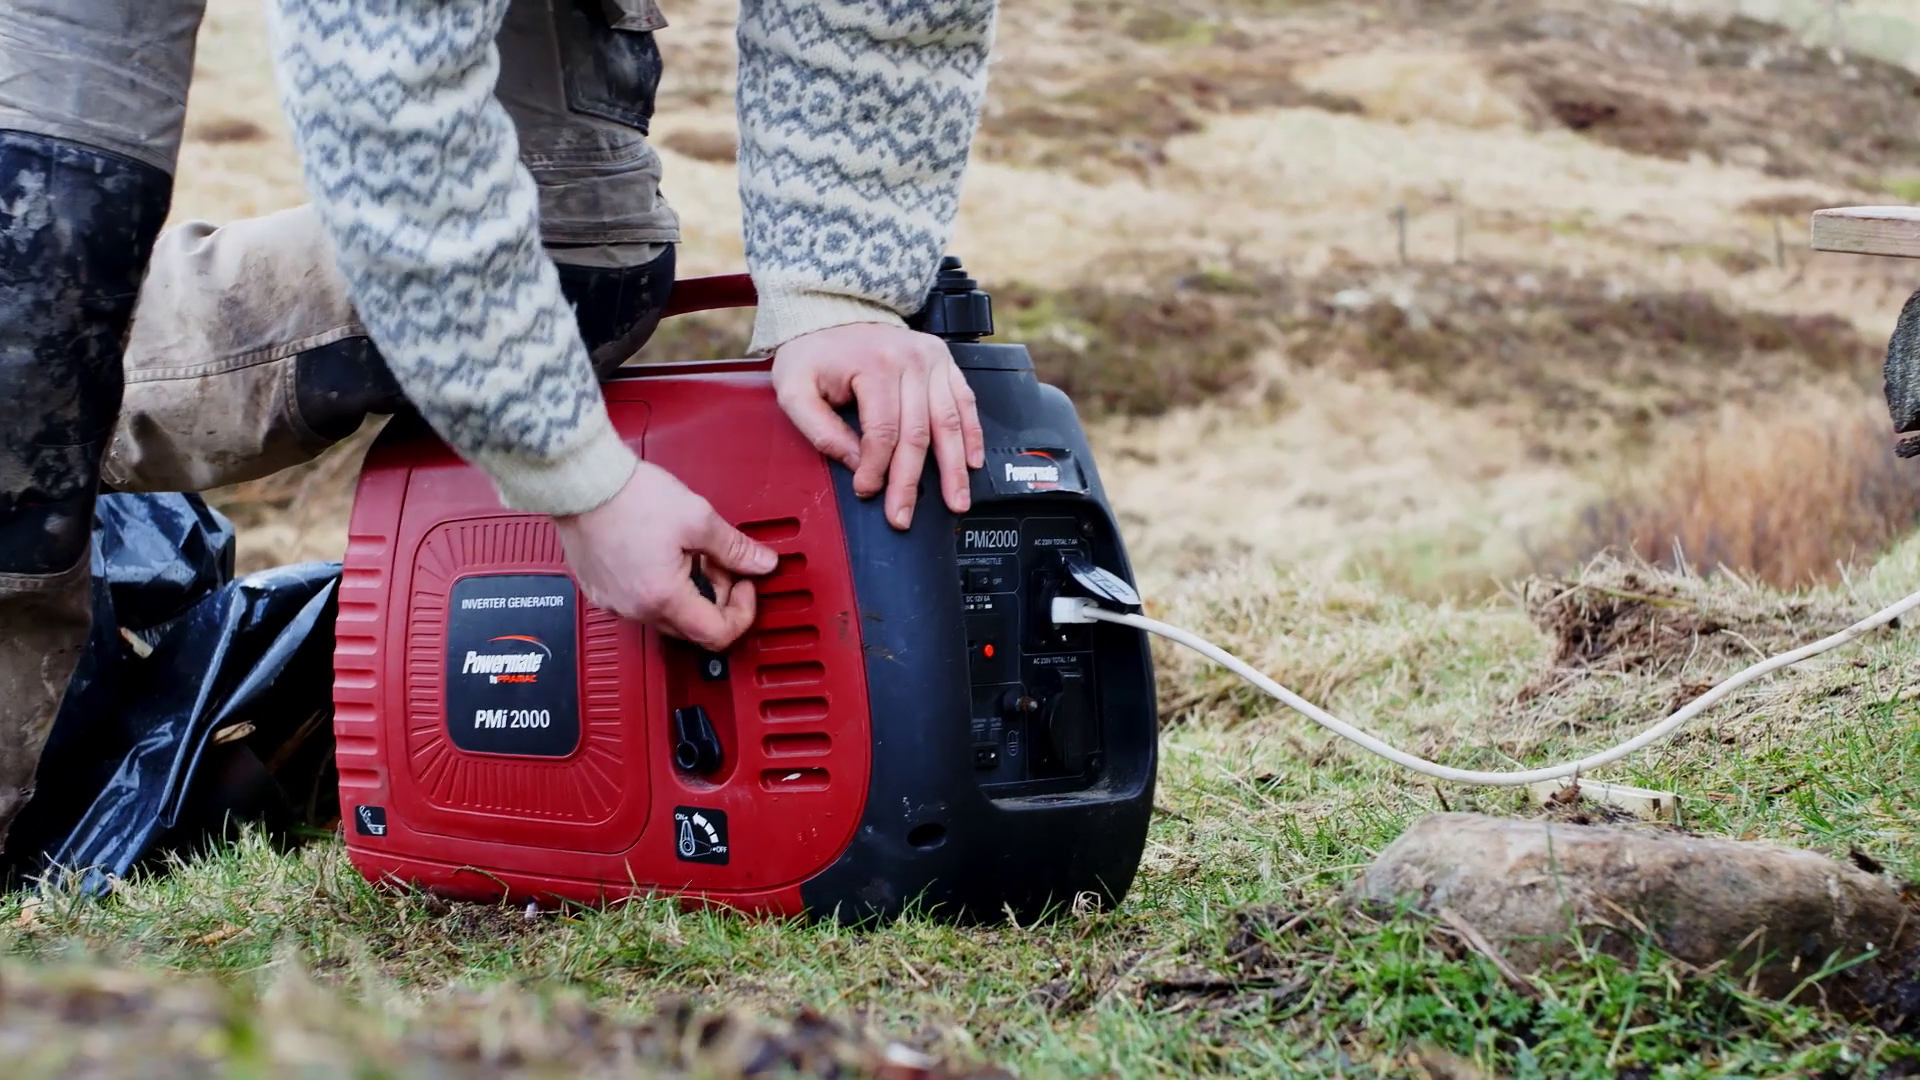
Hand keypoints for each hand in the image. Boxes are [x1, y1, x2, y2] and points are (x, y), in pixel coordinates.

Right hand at [552, 461, 777, 650]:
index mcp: (663, 598)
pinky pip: (641, 602)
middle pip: (693, 626)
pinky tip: (663, 554)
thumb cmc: (629, 496)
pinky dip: (662, 586)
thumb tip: (762, 563)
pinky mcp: (601, 590)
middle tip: (720, 561)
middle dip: (717, 596)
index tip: (745, 585)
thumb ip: (735, 548)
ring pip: (668, 614)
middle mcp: (636, 609)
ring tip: (690, 552)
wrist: (582, 480)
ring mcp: (615, 602)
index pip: (717, 635)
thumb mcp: (697, 518)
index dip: (742, 613)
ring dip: (690, 591)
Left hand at [770, 323, 985, 529]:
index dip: (876, 469)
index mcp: (875, 365)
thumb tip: (855, 464)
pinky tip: (972, 463)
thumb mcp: (794, 389)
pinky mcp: (944, 361)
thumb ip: (819, 430)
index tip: (866, 490)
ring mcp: (932, 360)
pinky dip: (971, 435)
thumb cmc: (814, 353)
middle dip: (911, 482)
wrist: (832, 312)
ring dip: (953, 469)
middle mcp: (910, 360)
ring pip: (949, 423)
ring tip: (956, 501)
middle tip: (904, 515)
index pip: (883, 432)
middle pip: (917, 434)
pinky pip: (965, 402)